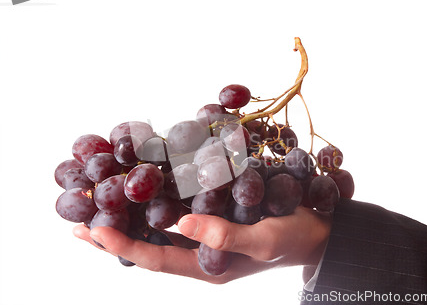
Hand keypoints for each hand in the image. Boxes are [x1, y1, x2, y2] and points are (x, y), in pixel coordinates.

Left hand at [73, 206, 331, 283]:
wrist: (315, 231)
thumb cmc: (293, 239)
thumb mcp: (265, 240)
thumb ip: (225, 237)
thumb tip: (181, 223)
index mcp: (207, 267)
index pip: (156, 259)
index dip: (123, 246)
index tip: (93, 230)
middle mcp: (199, 254)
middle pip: (147, 248)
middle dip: (114, 237)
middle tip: (79, 223)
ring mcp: (205, 237)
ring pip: (158, 231)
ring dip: (130, 219)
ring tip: (100, 208)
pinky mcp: (212, 219)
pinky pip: (176, 214)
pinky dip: (155, 204)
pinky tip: (144, 191)